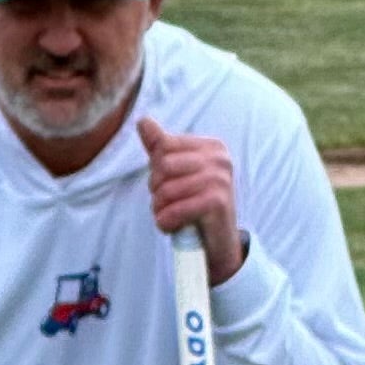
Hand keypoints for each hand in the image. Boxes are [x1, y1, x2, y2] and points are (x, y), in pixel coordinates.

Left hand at [139, 116, 247, 282]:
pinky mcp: (218, 203)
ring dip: (160, 210)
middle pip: (163, 166)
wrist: (218, 244)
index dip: (156, 171)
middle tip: (168, 204)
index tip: (169, 185)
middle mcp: (220, 159)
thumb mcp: (178, 174)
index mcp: (212, 147)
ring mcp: (221, 180)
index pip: (163, 147)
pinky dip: (166, 222)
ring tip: (170, 216)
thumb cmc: (195, 205)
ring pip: (166, 190)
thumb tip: (143, 120)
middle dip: (156, 190)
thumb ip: (161, 147)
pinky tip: (173, 227)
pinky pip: (176, 209)